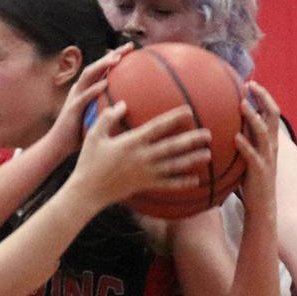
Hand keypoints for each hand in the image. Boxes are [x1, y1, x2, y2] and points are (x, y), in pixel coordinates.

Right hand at [47, 42, 134, 153]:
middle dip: (112, 54)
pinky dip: (94, 89)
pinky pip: (83, 96)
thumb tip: (133, 113)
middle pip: (97, 66)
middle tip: (129, 46)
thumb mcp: (99, 120)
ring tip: (117, 59)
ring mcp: (75, 97)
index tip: (132, 49)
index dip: (115, 56)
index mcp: (87, 90)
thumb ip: (112, 112)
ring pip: (88, 75)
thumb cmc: (80, 135)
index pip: (102, 69)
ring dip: (102, 65)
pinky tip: (105, 84)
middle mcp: (80, 89)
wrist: (58, 146)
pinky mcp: (72, 108)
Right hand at [70, 101, 210, 207]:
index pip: (157, 127)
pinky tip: (196, 181)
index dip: (174, 118)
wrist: (87, 191)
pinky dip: (182, 182)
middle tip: (208, 134)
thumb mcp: (94, 136)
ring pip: (174, 166)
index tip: (188, 111)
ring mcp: (146, 173)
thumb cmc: (88, 161)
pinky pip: (167, 184)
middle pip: (172, 147)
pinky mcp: (145, 185)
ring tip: (208, 154)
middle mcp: (143, 157)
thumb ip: (108, 118)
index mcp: (132, 142)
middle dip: (191, 140)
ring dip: (192, 160)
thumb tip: (123, 104)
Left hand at [236, 81, 279, 213]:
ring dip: (254, 118)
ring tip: (242, 105)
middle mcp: (271, 146)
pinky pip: (252, 156)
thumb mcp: (249, 155)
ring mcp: (266, 157)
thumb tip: (228, 125)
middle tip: (250, 85)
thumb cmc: (251, 179)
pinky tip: (235, 137)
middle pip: (273, 115)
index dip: (264, 97)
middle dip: (263, 98)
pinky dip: (245, 145)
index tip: (251, 83)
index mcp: (270, 140)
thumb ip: (244, 139)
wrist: (261, 204)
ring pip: (264, 133)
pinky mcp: (259, 170)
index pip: (271, 112)